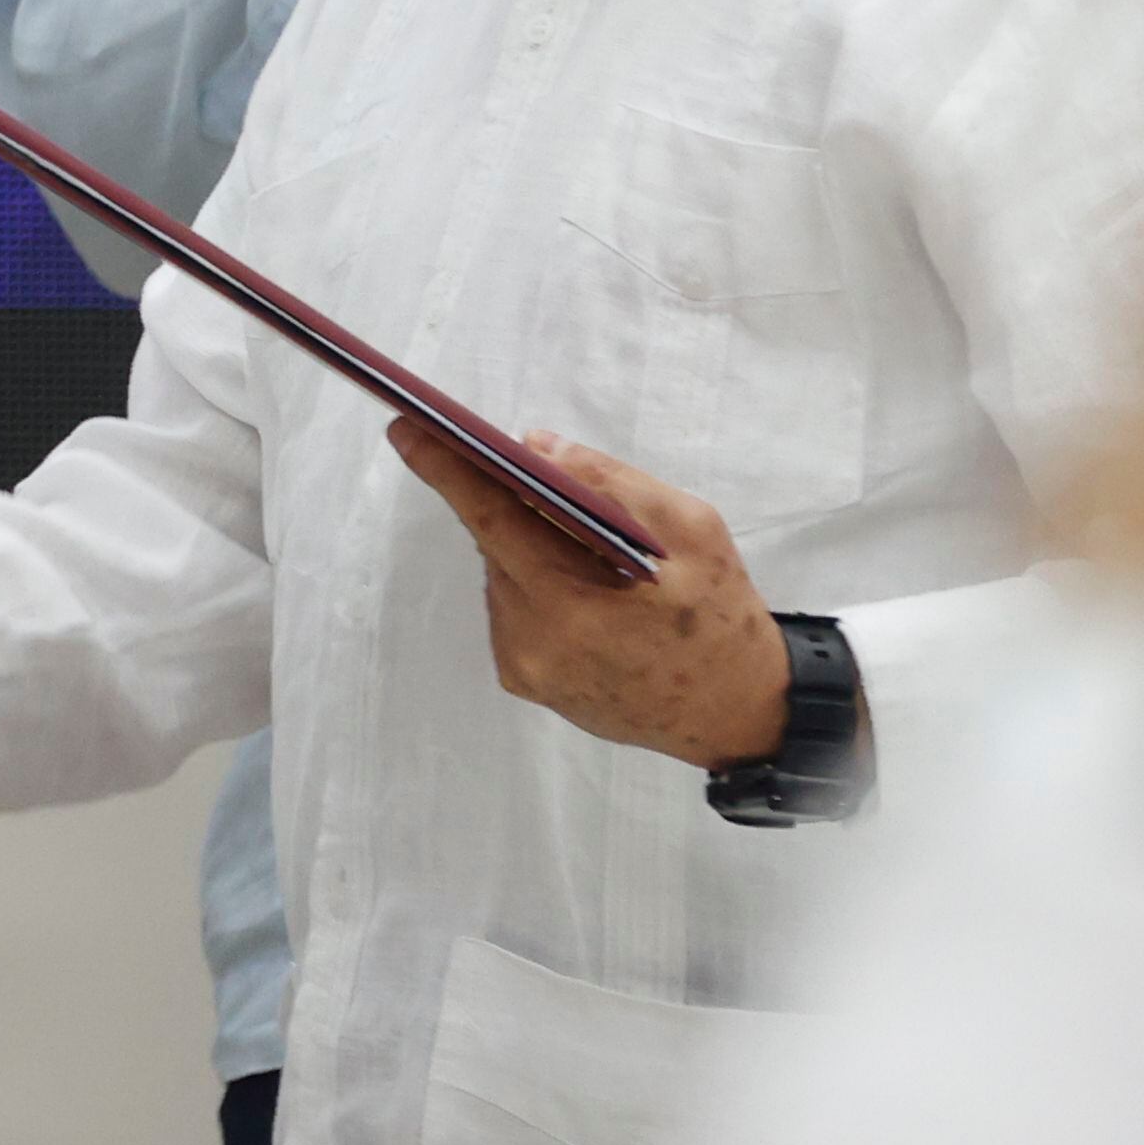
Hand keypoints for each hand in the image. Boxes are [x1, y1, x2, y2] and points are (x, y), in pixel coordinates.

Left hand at [390, 422, 792, 766]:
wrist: (737, 716)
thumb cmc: (722, 621)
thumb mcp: (693, 533)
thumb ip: (612, 484)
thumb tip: (536, 446)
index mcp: (570, 607)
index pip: (491, 521)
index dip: (447, 471)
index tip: (406, 428)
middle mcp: (530, 643)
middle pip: (495, 544)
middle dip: (501, 497)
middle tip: (509, 460)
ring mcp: (523, 668)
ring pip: (504, 574)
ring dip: (529, 545)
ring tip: (585, 544)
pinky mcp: (525, 682)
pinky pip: (514, 607)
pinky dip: (537, 581)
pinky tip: (585, 588)